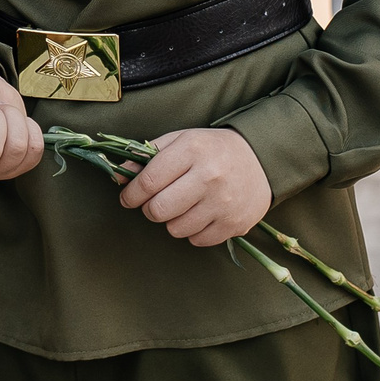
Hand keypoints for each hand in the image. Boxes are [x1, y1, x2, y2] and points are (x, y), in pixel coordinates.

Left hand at [118, 128, 270, 246]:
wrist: (261, 160)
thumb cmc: (212, 150)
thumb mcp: (181, 140)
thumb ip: (148, 155)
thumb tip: (118, 174)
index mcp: (192, 150)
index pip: (148, 182)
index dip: (130, 194)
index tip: (128, 198)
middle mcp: (209, 177)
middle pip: (158, 210)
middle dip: (149, 209)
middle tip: (155, 202)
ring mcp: (224, 203)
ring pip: (175, 229)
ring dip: (172, 220)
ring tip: (182, 205)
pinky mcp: (234, 224)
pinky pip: (197, 240)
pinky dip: (193, 231)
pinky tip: (201, 214)